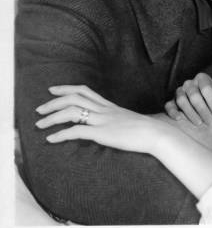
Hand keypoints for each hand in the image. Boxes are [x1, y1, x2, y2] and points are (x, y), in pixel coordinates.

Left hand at [35, 85, 167, 153]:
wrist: (156, 134)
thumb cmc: (146, 130)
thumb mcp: (129, 121)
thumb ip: (117, 120)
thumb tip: (112, 126)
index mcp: (110, 106)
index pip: (85, 91)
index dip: (67, 88)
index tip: (53, 90)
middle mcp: (104, 110)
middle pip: (74, 98)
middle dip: (53, 102)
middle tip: (39, 109)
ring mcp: (103, 120)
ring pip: (72, 111)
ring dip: (52, 117)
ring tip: (40, 124)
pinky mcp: (103, 133)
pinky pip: (77, 131)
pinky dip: (60, 134)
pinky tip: (51, 139)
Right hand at [165, 73, 211, 125]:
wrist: (204, 99)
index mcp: (202, 78)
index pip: (206, 88)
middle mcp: (189, 83)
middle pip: (194, 96)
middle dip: (203, 110)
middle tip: (210, 122)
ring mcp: (179, 91)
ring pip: (181, 100)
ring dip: (190, 113)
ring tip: (199, 123)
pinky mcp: (171, 100)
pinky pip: (169, 105)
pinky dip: (172, 112)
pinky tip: (179, 119)